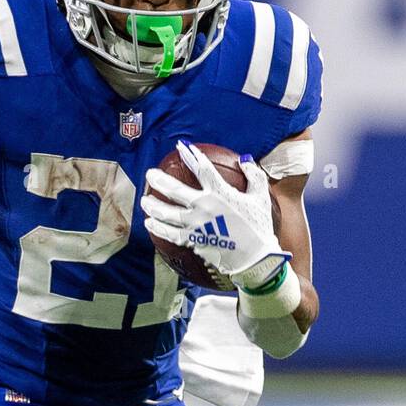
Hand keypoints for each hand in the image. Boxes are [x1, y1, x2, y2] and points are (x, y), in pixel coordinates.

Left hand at [141, 142, 289, 289]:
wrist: (254, 258)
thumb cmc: (259, 226)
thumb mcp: (260, 197)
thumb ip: (254, 175)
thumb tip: (245, 159)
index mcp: (220, 193)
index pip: (202, 168)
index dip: (190, 155)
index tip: (180, 146)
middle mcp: (204, 207)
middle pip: (174, 190)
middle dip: (159, 180)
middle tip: (150, 174)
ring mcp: (195, 225)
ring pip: (166, 213)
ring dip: (152, 205)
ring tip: (144, 200)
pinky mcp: (192, 241)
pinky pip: (170, 233)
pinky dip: (158, 228)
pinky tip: (149, 223)